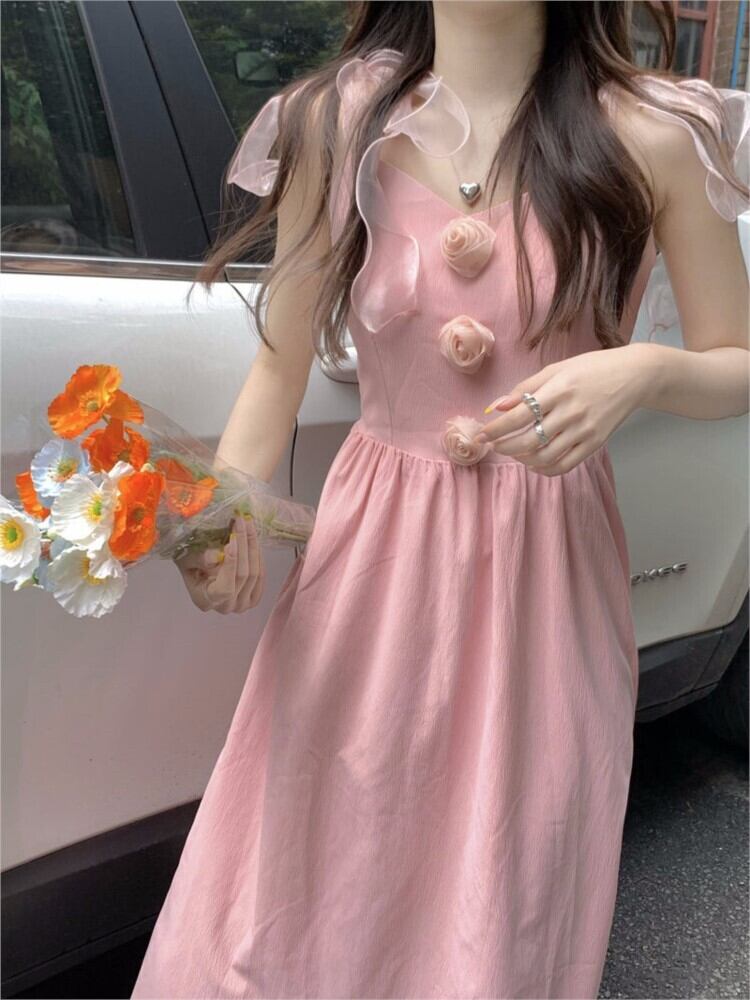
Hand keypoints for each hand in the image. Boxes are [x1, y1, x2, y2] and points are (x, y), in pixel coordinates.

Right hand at [175, 513, 264, 612]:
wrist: (199, 571)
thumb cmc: (189, 564)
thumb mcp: (185, 558)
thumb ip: (198, 558)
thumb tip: (215, 557)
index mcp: (206, 601)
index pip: (225, 588)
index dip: (231, 565)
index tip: (232, 541)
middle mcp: (226, 607)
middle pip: (243, 576)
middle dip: (244, 544)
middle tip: (242, 521)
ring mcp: (242, 605)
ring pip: (255, 573)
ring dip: (253, 545)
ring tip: (248, 523)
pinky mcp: (254, 597)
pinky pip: (261, 575)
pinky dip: (258, 554)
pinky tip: (252, 537)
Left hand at [475, 345, 649, 474]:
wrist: (634, 376)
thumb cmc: (591, 368)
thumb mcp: (557, 369)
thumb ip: (525, 388)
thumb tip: (497, 407)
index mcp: (559, 388)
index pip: (519, 415)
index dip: (497, 429)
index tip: (482, 435)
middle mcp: (571, 411)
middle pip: (528, 440)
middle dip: (505, 447)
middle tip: (494, 446)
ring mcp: (584, 430)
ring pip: (545, 456)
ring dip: (522, 459)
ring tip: (513, 452)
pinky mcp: (595, 443)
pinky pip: (564, 465)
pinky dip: (544, 469)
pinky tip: (534, 463)